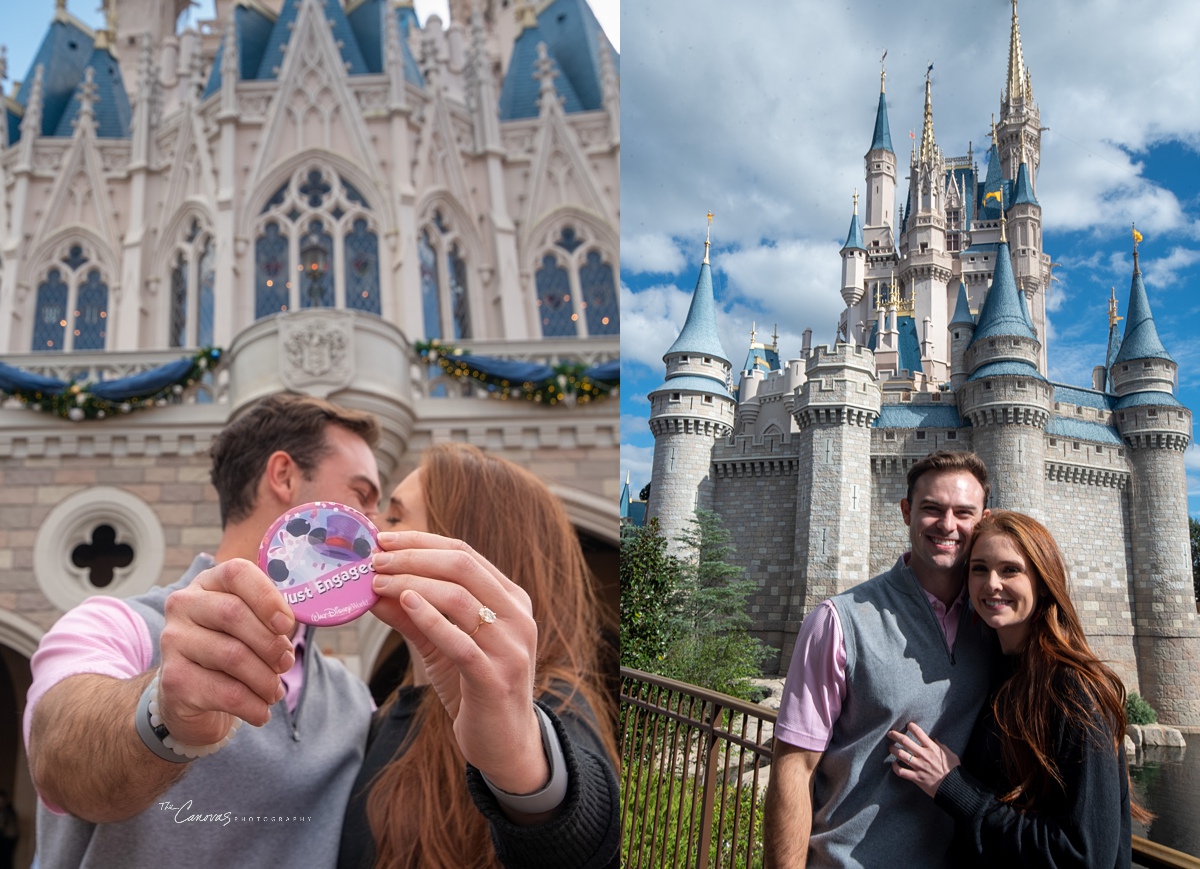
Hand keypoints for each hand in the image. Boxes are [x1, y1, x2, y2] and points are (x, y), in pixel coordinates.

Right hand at [158, 559, 295, 743]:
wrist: (187, 696)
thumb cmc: (228, 651)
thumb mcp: (248, 626)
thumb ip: (269, 619)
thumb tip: (290, 627)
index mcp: (208, 583)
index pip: (237, 573)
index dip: (267, 597)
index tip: (287, 624)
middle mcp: (183, 605)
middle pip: (234, 614)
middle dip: (270, 643)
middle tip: (285, 663)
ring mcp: (173, 641)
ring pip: (233, 656)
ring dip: (265, 679)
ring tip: (274, 691)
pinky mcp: (173, 679)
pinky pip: (225, 692)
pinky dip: (253, 706)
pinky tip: (261, 711)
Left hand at [368, 531, 546, 794]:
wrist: (505, 744)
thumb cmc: (473, 688)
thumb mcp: (442, 645)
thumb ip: (413, 615)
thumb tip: (372, 589)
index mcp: (511, 599)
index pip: (465, 554)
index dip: (421, 542)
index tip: (383, 539)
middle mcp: (517, 616)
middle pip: (463, 567)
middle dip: (412, 558)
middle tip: (374, 560)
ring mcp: (511, 647)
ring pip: (460, 598)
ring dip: (412, 583)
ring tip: (377, 583)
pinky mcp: (495, 678)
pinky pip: (460, 641)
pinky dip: (430, 618)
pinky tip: (404, 603)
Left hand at [886, 722, 959, 797]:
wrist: (953, 787)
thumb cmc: (954, 771)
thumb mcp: (951, 755)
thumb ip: (942, 747)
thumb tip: (935, 740)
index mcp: (932, 748)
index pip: (919, 733)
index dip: (912, 727)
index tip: (908, 725)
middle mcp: (923, 755)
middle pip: (905, 741)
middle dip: (895, 735)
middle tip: (890, 733)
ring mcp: (919, 766)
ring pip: (901, 754)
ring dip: (893, 750)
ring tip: (891, 747)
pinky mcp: (916, 777)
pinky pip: (901, 772)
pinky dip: (895, 768)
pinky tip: (894, 765)